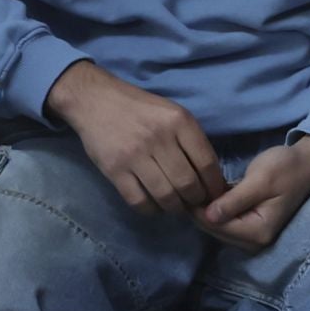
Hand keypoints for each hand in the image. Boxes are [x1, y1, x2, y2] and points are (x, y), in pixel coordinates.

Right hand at [46, 61, 227, 216]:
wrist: (95, 100)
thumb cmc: (139, 108)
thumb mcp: (172, 113)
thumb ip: (190, 140)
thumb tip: (210, 177)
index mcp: (179, 121)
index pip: (206, 163)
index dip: (214, 186)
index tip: (214, 196)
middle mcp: (159, 137)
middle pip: (188, 184)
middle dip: (195, 200)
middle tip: (193, 202)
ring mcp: (135, 155)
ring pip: (166, 196)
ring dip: (174, 208)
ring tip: (174, 205)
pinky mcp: (114, 170)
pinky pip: (139, 201)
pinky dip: (150, 210)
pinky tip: (153, 204)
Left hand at [193, 137, 309, 253]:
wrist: (306, 163)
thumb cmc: (285, 168)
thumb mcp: (260, 181)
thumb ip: (234, 201)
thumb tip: (207, 216)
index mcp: (258, 232)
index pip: (218, 227)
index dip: (197, 211)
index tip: (183, 190)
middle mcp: (255, 240)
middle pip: (215, 230)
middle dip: (199, 212)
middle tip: (184, 187)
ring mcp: (252, 234)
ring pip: (217, 227)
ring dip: (205, 210)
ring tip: (192, 188)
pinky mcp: (249, 224)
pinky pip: (225, 221)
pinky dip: (214, 209)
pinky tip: (205, 193)